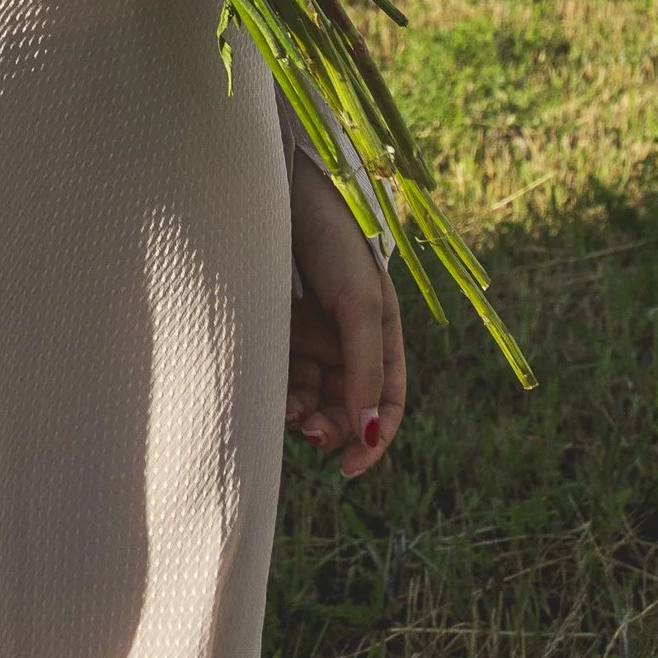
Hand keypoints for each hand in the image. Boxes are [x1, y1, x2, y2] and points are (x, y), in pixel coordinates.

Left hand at [286, 151, 406, 476]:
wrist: (277, 189)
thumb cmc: (332, 239)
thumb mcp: (360, 304)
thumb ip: (366, 368)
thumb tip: (372, 434)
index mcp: (381, 333)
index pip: (387, 402)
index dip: (375, 439)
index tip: (351, 468)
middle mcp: (347, 340)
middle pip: (346, 407)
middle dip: (331, 428)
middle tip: (307, 434)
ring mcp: (310, 335)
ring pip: (311, 397)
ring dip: (302, 415)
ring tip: (286, 414)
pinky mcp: (276, 329)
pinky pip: (281, 376)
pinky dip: (279, 393)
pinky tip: (269, 396)